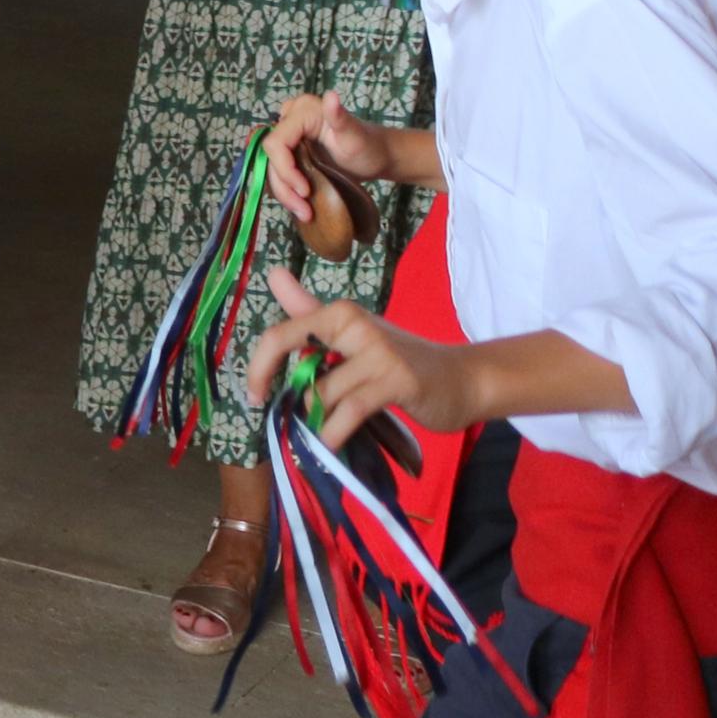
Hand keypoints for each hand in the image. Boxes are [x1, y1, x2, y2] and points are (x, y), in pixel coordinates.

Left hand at [241, 268, 476, 448]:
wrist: (461, 379)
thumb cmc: (399, 359)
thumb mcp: (352, 334)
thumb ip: (309, 311)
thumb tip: (272, 273)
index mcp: (340, 313)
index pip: (282, 335)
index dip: (259, 368)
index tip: (255, 396)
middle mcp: (356, 325)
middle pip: (302, 368)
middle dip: (294, 403)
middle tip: (298, 425)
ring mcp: (378, 352)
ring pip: (325, 395)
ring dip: (318, 423)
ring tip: (324, 435)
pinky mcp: (397, 381)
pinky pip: (350, 411)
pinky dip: (335, 432)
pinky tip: (332, 444)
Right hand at [260, 90, 397, 221]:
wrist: (376, 156)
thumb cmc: (369, 146)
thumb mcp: (355, 135)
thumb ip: (340, 117)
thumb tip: (331, 96)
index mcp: (303, 111)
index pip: (275, 143)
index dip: (285, 170)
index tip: (305, 190)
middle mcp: (290, 118)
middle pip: (271, 157)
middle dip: (284, 186)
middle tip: (305, 210)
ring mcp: (289, 134)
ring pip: (271, 167)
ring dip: (284, 193)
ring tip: (305, 213)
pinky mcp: (290, 149)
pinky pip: (279, 170)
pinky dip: (287, 189)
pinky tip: (301, 204)